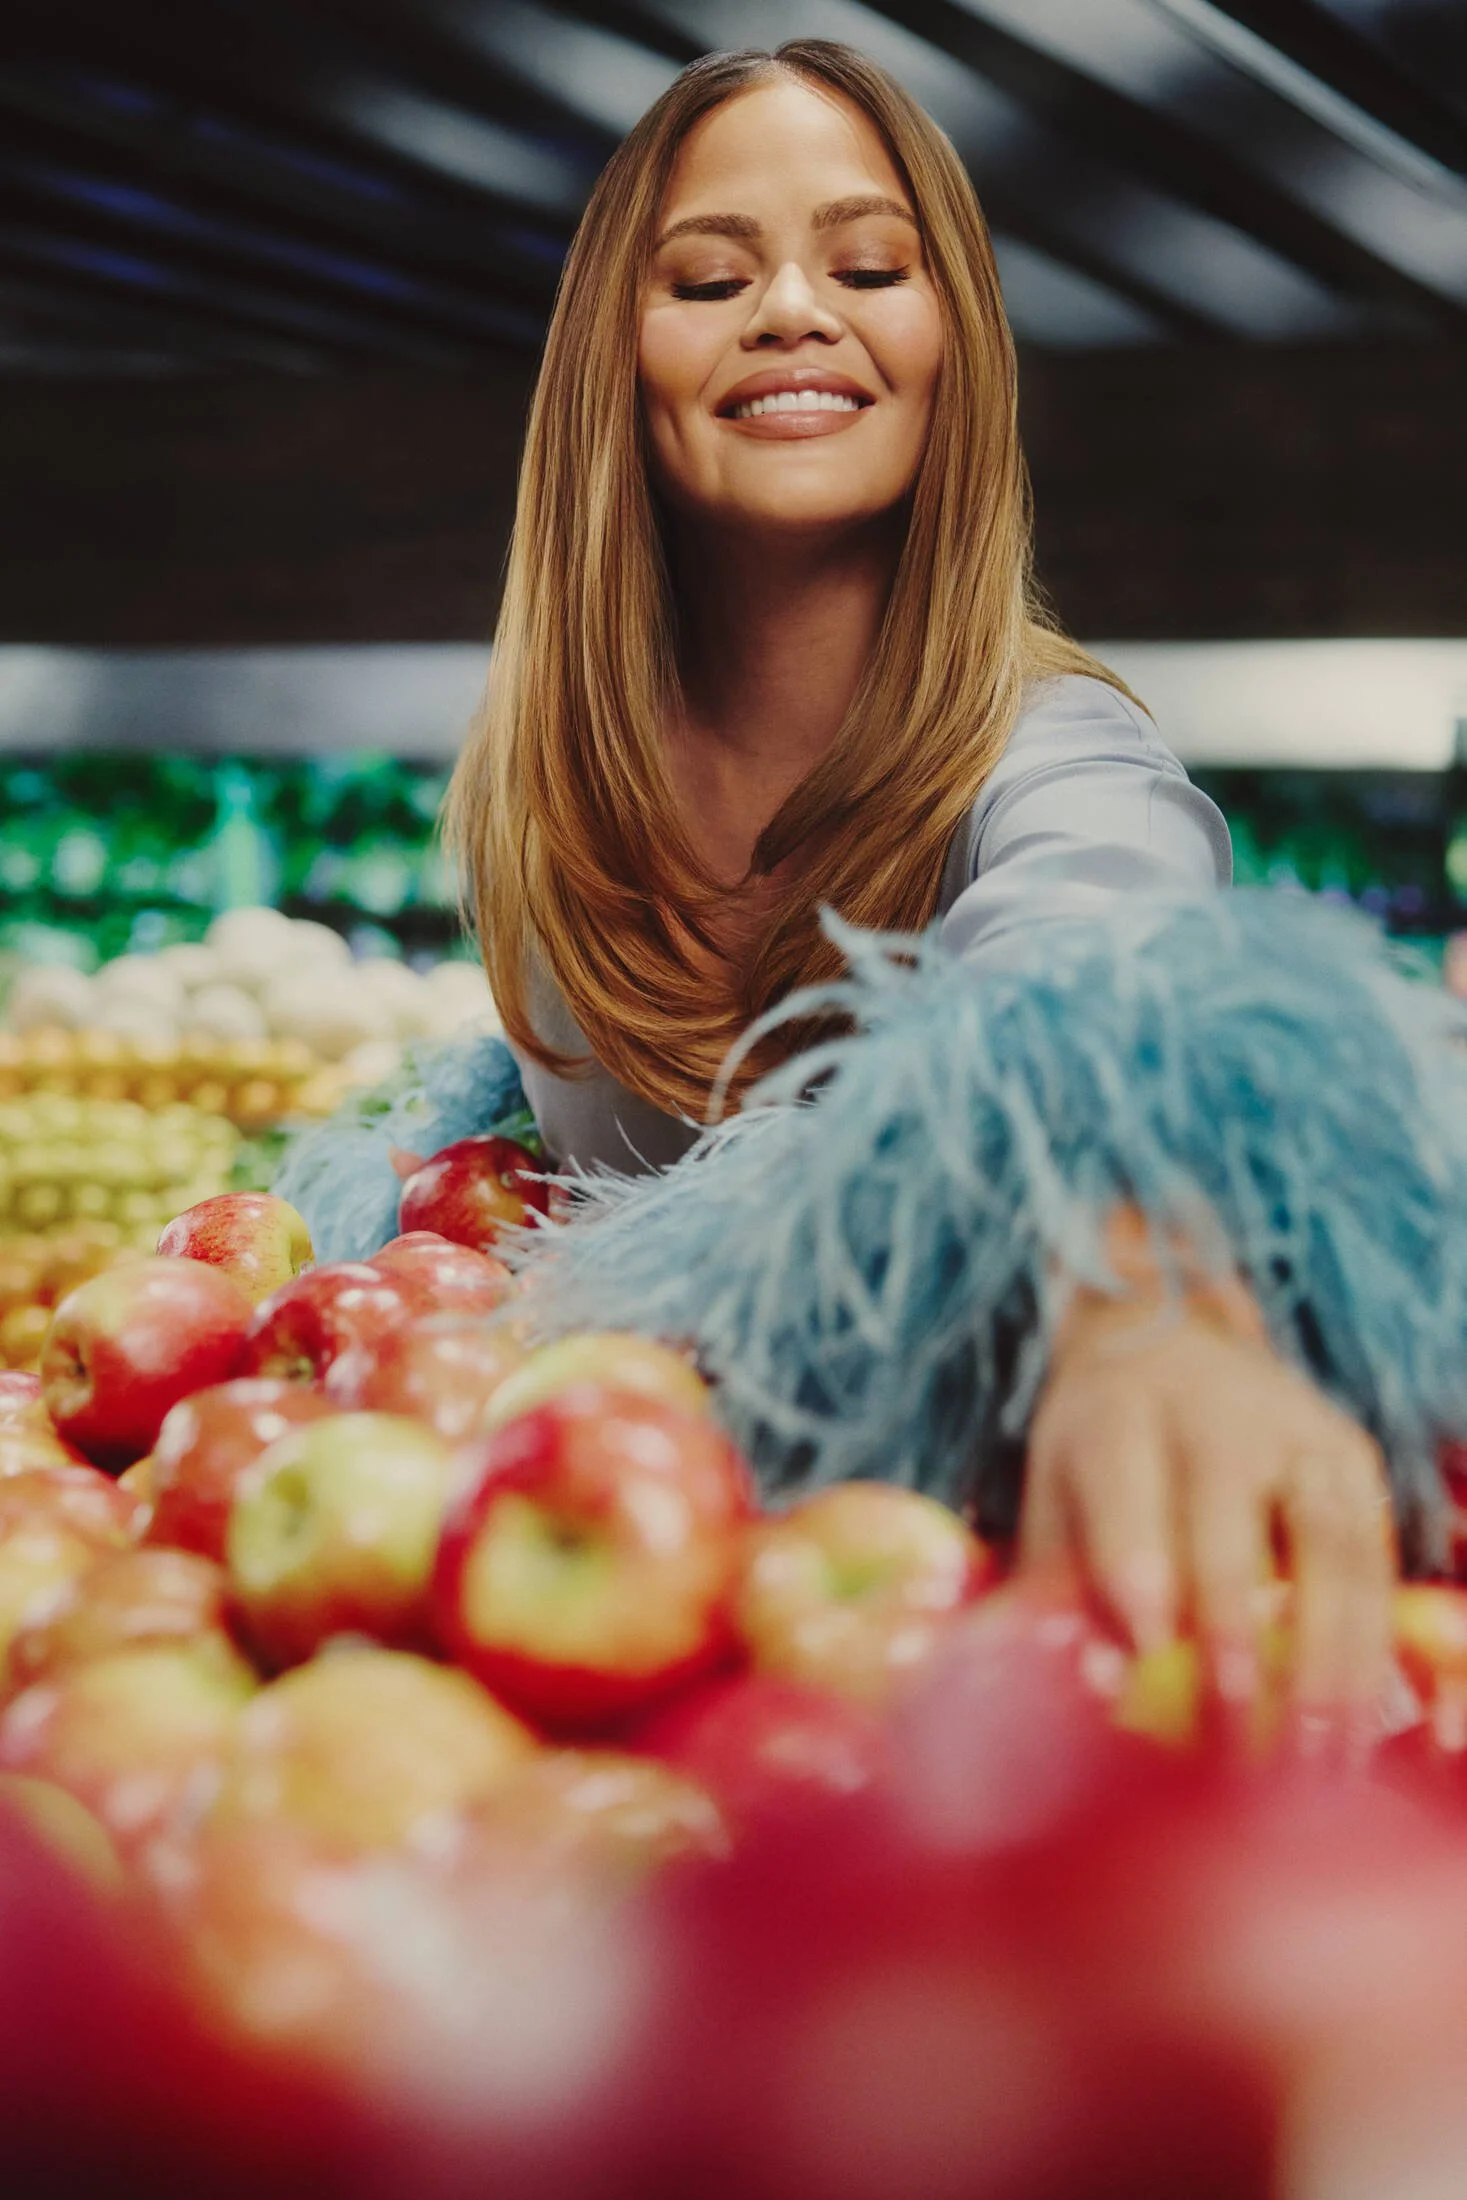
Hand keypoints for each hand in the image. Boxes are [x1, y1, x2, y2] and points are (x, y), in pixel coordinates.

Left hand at [1020, 1223, 1396, 1743]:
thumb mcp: (1053, 1498)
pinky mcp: (1351, 1453)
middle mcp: (1209, 1413)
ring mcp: (1293, 1430)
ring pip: (1324, 1548)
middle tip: (1231, 1746)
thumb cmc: (1099, 1451)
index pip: (1125, 1496)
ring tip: (1316, 1759)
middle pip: (1230, 1529)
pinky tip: (1360, 1715)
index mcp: (1114, 1419)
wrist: (1168, 1340)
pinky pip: (1373, 1552)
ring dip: (1327, 1660)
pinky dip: (1372, 1638)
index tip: (1145, 1656)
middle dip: (1233, 1640)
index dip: (1137, 1575)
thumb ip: (1056, 1592)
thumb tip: (1084, 1690)